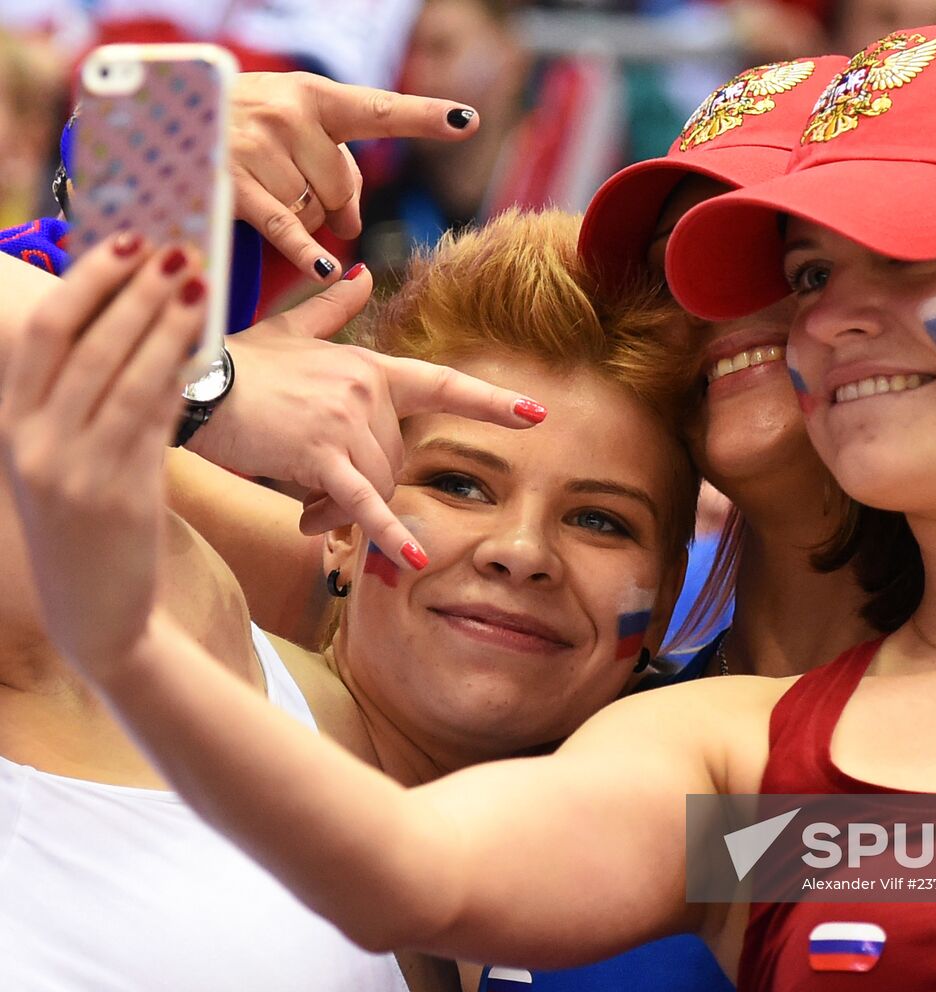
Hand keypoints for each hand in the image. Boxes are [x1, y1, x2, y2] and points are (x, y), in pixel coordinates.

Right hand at [0, 233, 203, 672]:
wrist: (96, 618)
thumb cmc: (92, 532)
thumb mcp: (67, 463)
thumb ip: (84, 405)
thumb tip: (133, 330)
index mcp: (16, 425)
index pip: (43, 333)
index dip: (85, 280)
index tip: (127, 241)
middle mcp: (33, 441)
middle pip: (79, 341)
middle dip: (127, 286)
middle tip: (174, 245)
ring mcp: (71, 468)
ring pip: (119, 372)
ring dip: (161, 319)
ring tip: (197, 279)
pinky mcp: (116, 495)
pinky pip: (151, 417)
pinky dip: (177, 372)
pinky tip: (203, 344)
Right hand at [188, 267, 546, 570]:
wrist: (187, 381)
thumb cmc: (236, 362)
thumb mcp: (289, 331)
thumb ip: (332, 310)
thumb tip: (360, 274)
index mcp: (368, 366)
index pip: (442, 385)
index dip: (490, 402)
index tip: (536, 416)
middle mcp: (366, 389)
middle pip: (394, 461)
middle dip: (362, 487)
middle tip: (317, 500)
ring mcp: (346, 419)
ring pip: (374, 485)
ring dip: (341, 510)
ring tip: (305, 512)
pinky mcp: (318, 453)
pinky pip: (361, 501)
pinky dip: (386, 532)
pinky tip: (412, 562)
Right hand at [230, 72, 479, 280]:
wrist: (153, 120)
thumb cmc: (236, 126)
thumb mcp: (288, 125)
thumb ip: (332, 165)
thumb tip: (351, 227)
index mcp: (313, 95)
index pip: (380, 111)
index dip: (427, 116)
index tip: (468, 121)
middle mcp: (288, 114)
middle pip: (344, 188)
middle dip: (331, 202)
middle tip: (297, 189)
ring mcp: (258, 146)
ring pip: (315, 213)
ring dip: (301, 218)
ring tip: (261, 191)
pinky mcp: (232, 184)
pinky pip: (286, 229)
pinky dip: (305, 252)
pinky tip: (323, 269)